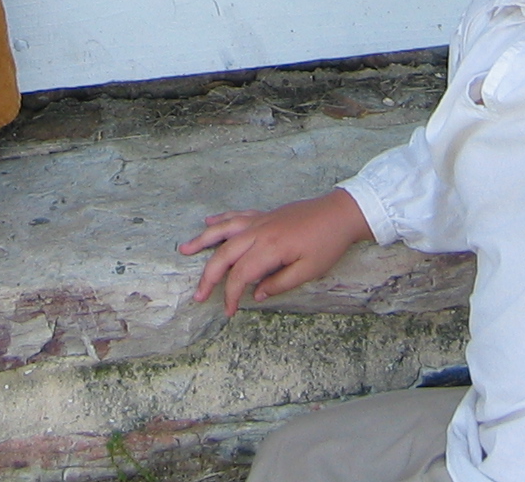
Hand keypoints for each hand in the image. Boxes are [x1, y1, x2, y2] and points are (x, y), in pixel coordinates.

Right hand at [179, 191, 373, 315]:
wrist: (340, 213)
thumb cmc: (327, 244)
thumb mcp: (308, 271)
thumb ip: (279, 283)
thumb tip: (255, 294)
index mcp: (269, 248)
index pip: (240, 275)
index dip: (231, 295)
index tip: (229, 312)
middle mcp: (258, 232)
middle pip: (224, 254)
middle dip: (208, 276)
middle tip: (198, 295)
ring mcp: (260, 220)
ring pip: (224, 230)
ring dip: (203, 240)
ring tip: (184, 250)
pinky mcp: (265, 214)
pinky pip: (236, 216)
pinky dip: (221, 219)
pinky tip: (209, 221)